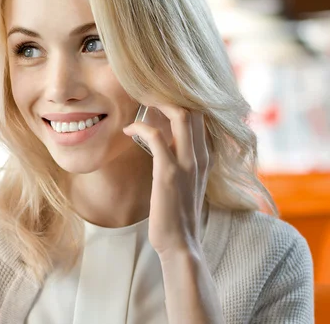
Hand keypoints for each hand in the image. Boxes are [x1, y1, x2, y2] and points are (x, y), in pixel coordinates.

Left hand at [123, 104, 211, 258]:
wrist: (181, 244)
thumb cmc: (178, 211)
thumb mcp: (186, 179)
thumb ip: (182, 157)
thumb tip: (166, 136)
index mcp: (206, 155)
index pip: (202, 113)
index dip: (182, 97)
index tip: (158, 92)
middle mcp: (202, 155)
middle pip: (195, 106)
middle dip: (170, 93)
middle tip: (147, 90)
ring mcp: (187, 163)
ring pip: (181, 115)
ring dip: (157, 102)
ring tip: (140, 101)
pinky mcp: (169, 173)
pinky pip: (156, 136)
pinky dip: (140, 127)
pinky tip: (128, 130)